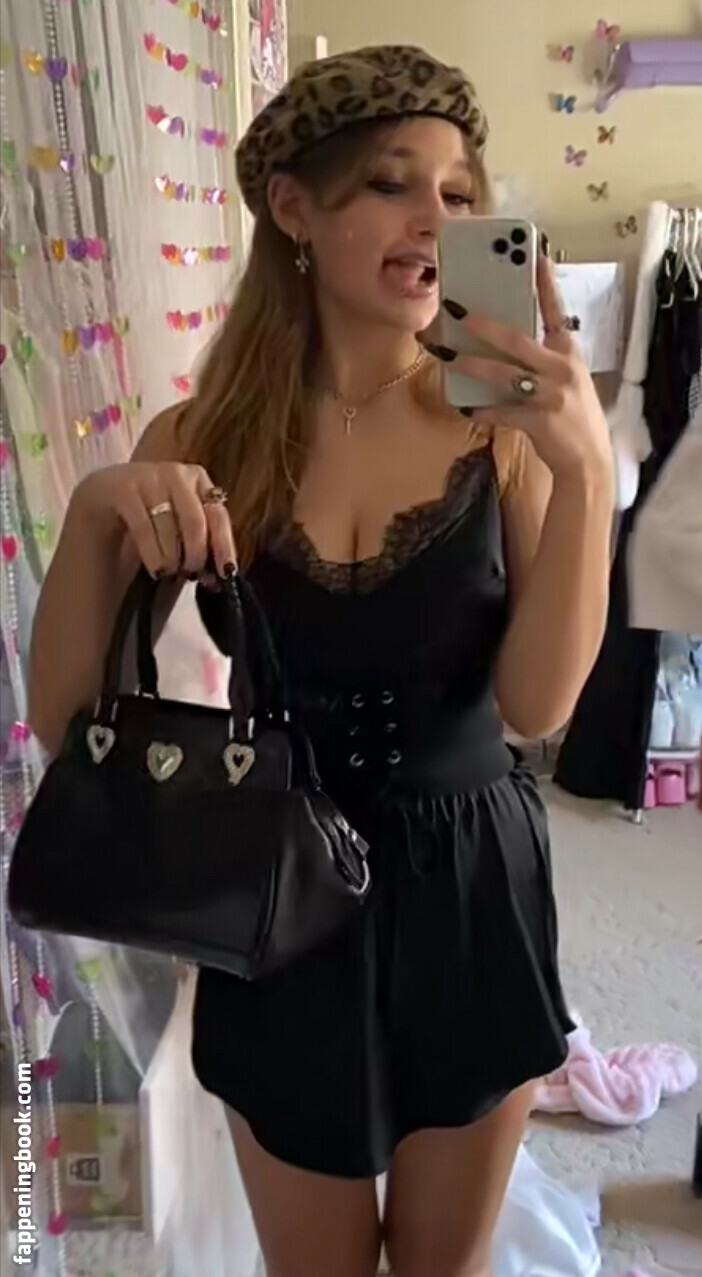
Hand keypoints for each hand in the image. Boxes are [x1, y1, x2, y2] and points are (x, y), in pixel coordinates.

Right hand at [73, 460, 236, 578]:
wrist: (91, 531)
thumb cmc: (142, 542)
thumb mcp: (179, 546)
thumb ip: (201, 549)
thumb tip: (225, 571)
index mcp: (195, 480)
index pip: (217, 512)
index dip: (224, 545)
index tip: (226, 573)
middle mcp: (172, 471)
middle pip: (196, 518)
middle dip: (195, 553)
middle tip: (188, 574)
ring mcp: (142, 474)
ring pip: (170, 523)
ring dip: (171, 557)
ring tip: (166, 572)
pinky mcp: (115, 487)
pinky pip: (143, 525)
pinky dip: (152, 553)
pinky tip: (154, 570)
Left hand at [426, 255, 613, 482]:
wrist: (588, 461)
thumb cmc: (574, 417)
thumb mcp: (568, 381)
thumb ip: (543, 362)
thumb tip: (504, 345)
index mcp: (569, 354)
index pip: (556, 311)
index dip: (545, 284)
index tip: (534, 255)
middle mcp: (561, 370)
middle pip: (516, 340)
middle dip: (483, 325)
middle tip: (455, 310)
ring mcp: (550, 396)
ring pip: (502, 374)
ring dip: (470, 365)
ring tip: (445, 355)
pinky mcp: (539, 422)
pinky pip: (502, 412)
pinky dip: (482, 411)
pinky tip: (466, 408)